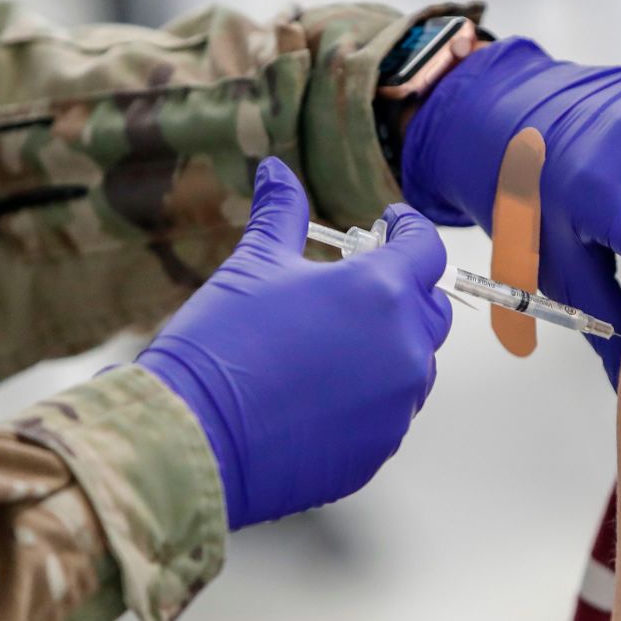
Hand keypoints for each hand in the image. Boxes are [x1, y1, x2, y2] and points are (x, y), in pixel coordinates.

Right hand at [138, 158, 451, 528]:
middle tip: (359, 286)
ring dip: (387, 347)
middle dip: (404, 292)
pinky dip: (368, 396)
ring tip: (330, 345)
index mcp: (381, 292)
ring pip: (413, 364)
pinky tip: (320, 393)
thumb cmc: (220, 347)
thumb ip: (283, 215)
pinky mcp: (381, 448)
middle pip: (430, 309)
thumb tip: (278, 172)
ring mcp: (397, 404)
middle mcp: (404, 347)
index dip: (410, 230)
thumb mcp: (253, 266)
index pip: (427, 249)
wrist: (190, 440)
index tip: (391, 222)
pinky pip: (390, 411)